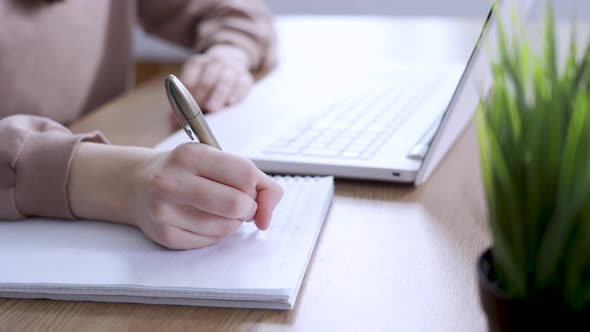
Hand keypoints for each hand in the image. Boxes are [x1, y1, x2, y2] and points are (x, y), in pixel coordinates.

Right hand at [69, 143, 282, 249]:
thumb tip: (267, 215)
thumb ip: (254, 180)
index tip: (254, 192)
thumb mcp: (215, 160)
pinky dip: (216, 234)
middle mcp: (172, 180)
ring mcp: (164, 209)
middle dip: (248, 208)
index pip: (246, 174)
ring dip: (233, 222)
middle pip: (237, 204)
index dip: (258, 188)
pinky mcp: (164, 235)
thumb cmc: (187, 171)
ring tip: (219, 210)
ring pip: (225, 227)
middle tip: (240, 205)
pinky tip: (203, 221)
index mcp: (190, 154)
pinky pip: (209, 241)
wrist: (137, 184)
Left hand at [181, 46, 253, 112]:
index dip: (185, 97)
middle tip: (197, 109)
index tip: (182, 112)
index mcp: (198, 63)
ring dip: (218, 95)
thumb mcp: (195, 82)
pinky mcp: (245, 77)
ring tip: (213, 109)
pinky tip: (232, 103)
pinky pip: (243, 85)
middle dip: (202, 95)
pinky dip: (237, 94)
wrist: (231, 58)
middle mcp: (214, 62)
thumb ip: (184, 102)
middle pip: (207, 79)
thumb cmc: (209, 78)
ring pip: (225, 80)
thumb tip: (172, 122)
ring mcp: (232, 68)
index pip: (189, 79)